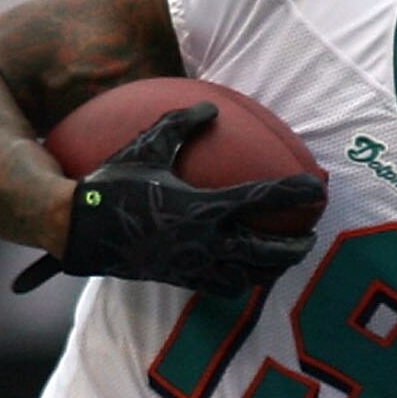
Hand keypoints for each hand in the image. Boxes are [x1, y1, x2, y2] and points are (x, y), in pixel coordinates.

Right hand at [33, 103, 321, 295]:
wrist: (78, 230)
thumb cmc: (111, 183)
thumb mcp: (146, 145)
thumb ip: (182, 124)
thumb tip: (212, 110)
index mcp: (203, 206)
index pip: (262, 199)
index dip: (294, 193)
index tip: (318, 189)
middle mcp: (205, 241)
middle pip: (266, 252)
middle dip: (294, 248)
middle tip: (310, 238)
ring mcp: (192, 266)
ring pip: (247, 277)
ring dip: (270, 271)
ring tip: (281, 261)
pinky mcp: (179, 280)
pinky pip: (220, 288)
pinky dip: (239, 283)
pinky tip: (242, 274)